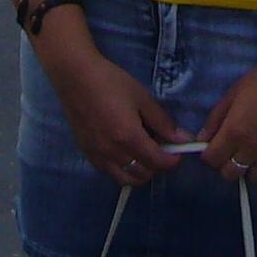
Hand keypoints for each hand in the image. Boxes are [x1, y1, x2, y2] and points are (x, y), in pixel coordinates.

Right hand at [54, 54, 190, 186]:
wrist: (75, 77)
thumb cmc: (111, 82)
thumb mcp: (142, 97)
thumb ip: (162, 122)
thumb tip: (181, 138)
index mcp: (128, 136)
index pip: (158, 162)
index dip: (173, 160)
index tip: (178, 151)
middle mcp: (112, 152)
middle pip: (144, 175)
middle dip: (158, 165)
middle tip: (161, 147)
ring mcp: (98, 155)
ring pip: (126, 179)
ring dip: (141, 171)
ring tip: (143, 152)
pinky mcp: (87, 154)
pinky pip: (110, 172)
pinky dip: (123, 169)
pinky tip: (125, 151)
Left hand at [199, 55, 256, 183]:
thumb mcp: (232, 94)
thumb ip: (215, 119)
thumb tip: (202, 140)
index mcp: (234, 132)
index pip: (212, 160)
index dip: (210, 154)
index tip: (216, 147)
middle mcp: (252, 148)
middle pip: (230, 174)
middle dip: (228, 164)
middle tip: (235, 150)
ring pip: (255, 178)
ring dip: (252, 167)